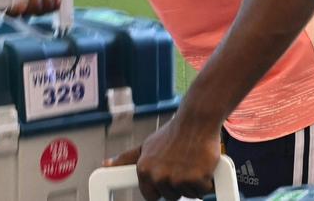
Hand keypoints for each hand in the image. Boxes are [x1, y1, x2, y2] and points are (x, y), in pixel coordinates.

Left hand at [106, 116, 221, 199]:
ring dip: (193, 183)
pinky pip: (203, 192)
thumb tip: (106, 165)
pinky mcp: (196, 179)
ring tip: (192, 162)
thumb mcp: (146, 145)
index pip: (151, 196)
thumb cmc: (173, 133)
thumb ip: (126, 159)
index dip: (161, 189)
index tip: (167, 179)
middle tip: (182, 165)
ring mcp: (177, 178)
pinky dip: (206, 181)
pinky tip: (202, 164)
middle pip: (171, 197)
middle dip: (179, 185)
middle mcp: (158, 176)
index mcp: (144, 170)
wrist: (196, 120)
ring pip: (188, 195)